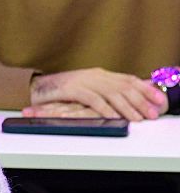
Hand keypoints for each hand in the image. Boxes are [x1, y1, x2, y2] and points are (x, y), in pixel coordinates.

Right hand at [28, 68, 164, 121]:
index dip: (146, 89)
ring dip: (127, 107)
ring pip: (111, 93)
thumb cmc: (60, 91)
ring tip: (137, 118)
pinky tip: (113, 116)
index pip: (128, 79)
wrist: (34, 86)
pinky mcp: (70, 89)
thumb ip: (104, 93)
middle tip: (152, 113)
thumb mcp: (86, 89)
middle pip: (123, 87)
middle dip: (141, 101)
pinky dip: (104, 108)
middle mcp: (94, 75)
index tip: (159, 100)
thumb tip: (125, 103)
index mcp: (99, 74)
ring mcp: (82, 81)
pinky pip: (92, 99)